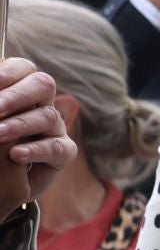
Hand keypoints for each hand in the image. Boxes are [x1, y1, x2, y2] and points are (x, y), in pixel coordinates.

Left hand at [0, 57, 75, 210]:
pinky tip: (15, 155)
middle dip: (17, 95)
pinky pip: (56, 148)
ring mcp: (54, 127)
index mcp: (20, 88)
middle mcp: (41, 104)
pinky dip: (36, 150)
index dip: (8, 73)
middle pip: (43, 85)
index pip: (22, 69)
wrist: (0, 181)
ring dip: (20, 125)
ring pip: (47, 116)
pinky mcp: (63, 152)